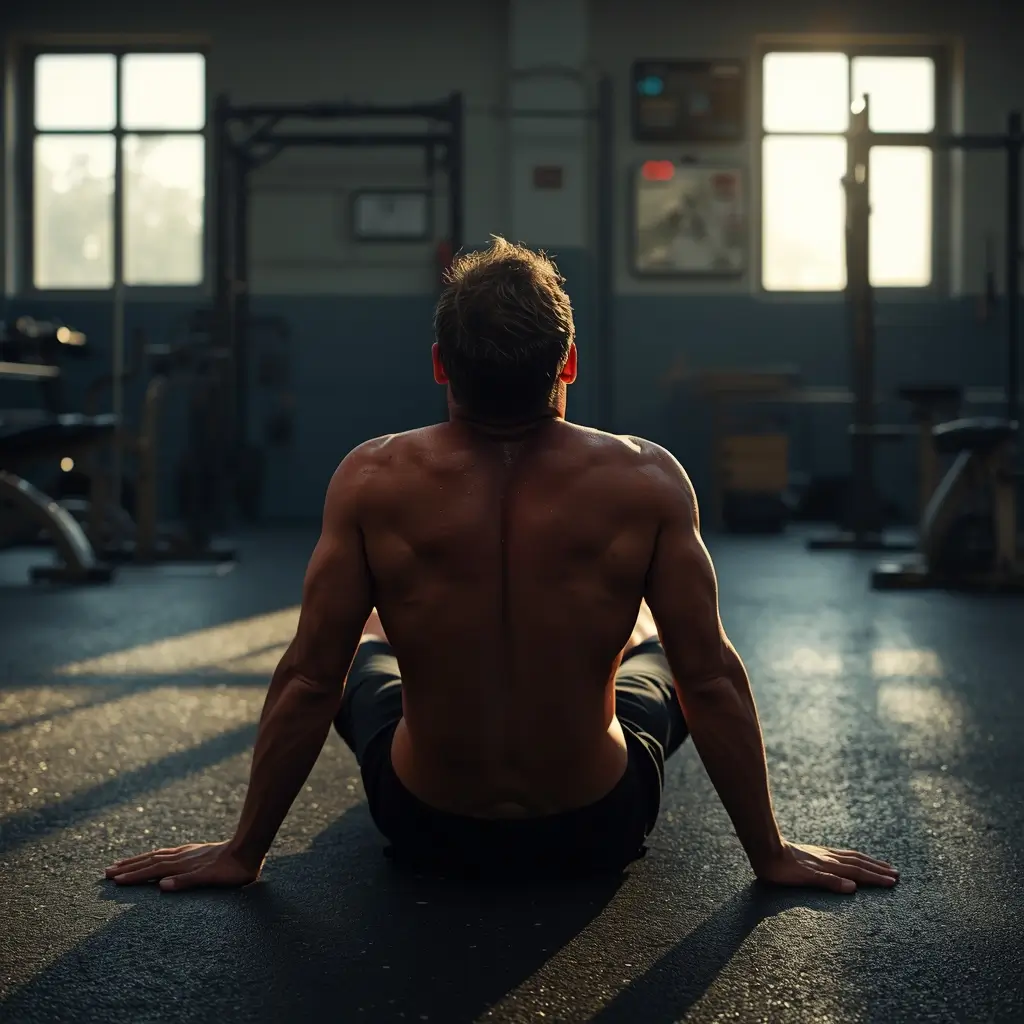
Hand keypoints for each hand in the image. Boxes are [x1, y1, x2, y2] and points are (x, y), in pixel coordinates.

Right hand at [104, 841, 262, 891]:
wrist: (248, 848)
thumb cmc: (232, 869)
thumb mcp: (210, 879)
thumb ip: (186, 882)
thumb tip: (161, 886)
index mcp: (182, 865)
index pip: (152, 870)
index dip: (133, 875)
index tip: (113, 880)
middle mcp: (181, 856)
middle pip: (149, 861)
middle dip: (128, 867)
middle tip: (106, 871)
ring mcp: (188, 852)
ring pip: (157, 855)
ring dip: (138, 860)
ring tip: (122, 863)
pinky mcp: (195, 851)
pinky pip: (168, 852)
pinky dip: (155, 855)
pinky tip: (155, 856)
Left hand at [754, 840, 898, 893]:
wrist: (765, 849)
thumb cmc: (781, 869)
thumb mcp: (804, 878)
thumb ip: (828, 882)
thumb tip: (853, 887)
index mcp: (829, 866)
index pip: (858, 872)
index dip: (876, 877)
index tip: (893, 881)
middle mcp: (829, 858)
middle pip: (859, 863)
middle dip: (878, 869)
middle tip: (896, 873)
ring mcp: (823, 854)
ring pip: (851, 857)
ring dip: (869, 862)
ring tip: (883, 865)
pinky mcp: (815, 852)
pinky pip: (841, 854)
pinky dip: (854, 857)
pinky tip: (853, 858)